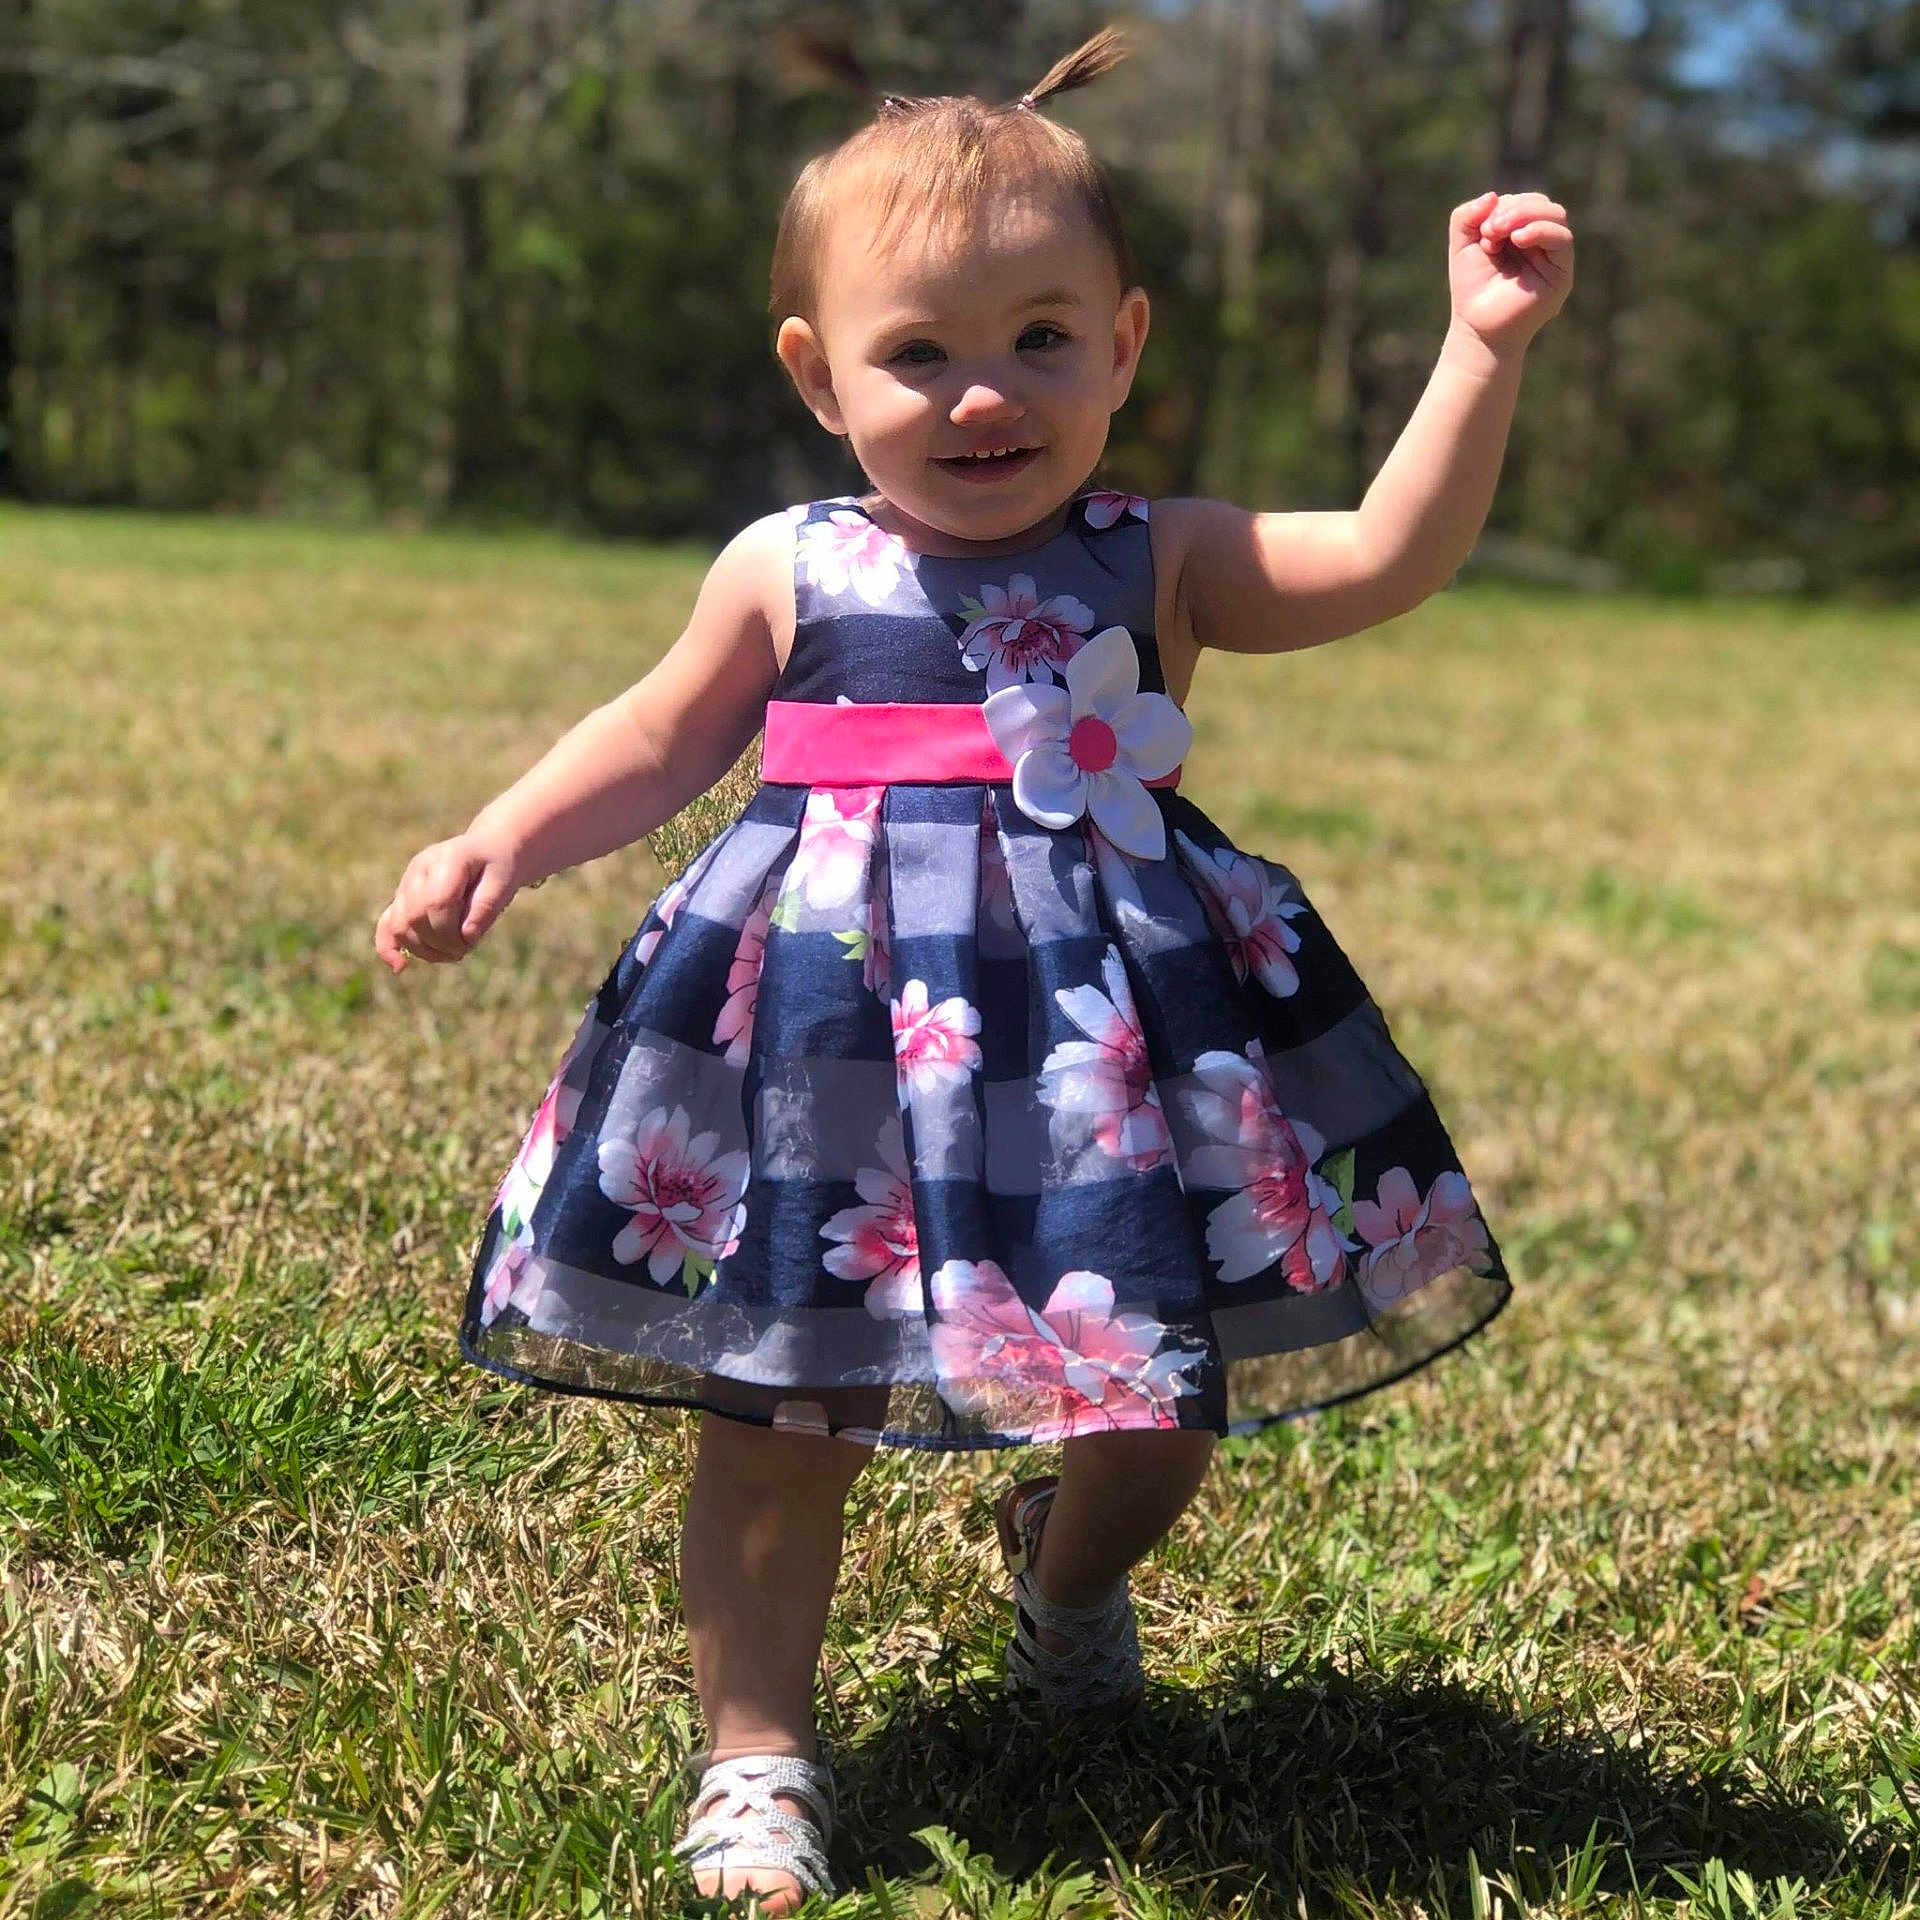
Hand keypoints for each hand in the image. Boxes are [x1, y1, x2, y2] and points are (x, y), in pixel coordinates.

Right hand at [373, 831, 521, 973]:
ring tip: (451, 954)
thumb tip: (466, 937)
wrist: (490, 848)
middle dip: (439, 943)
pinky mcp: (403, 896)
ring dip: (423, 949)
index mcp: (447, 858)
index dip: (451, 932)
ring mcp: (407, 881)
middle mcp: (420, 868)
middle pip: (415, 916)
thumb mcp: (504, 882)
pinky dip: (389, 946)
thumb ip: (486, 908)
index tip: (470, 944)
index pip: (437, 902)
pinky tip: (400, 967)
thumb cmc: (500, 865)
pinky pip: (387, 922)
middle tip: (464, 950)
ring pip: (400, 924)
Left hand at [1448, 190, 1574, 357]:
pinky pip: (1562, 239)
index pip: (1523, 200)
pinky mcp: (1562, 273)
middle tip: (1489, 230)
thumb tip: (1493, 195)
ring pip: (1555, 215)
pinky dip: (1540, 230)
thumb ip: (1467, 215)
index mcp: (1521, 232)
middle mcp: (1541, 242)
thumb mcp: (1462, 246)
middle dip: (1514, 209)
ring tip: (1499, 233)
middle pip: (1541, 203)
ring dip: (1525, 215)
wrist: (1478, 327)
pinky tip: (1518, 238)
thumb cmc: (1472, 289)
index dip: (1503, 206)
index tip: (1482, 229)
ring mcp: (1553, 256)